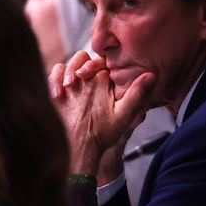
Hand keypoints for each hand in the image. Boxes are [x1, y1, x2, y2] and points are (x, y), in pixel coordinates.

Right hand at [49, 53, 154, 175]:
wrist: (79, 148)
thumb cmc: (103, 134)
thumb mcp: (123, 115)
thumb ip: (136, 95)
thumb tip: (152, 75)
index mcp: (106, 82)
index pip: (104, 61)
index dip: (101, 61)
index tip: (99, 72)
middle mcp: (89, 80)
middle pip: (84, 58)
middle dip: (81, 64)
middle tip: (80, 77)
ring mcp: (72, 84)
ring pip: (68, 63)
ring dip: (68, 70)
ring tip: (69, 85)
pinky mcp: (57, 89)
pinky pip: (54, 74)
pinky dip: (54, 80)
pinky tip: (58, 95)